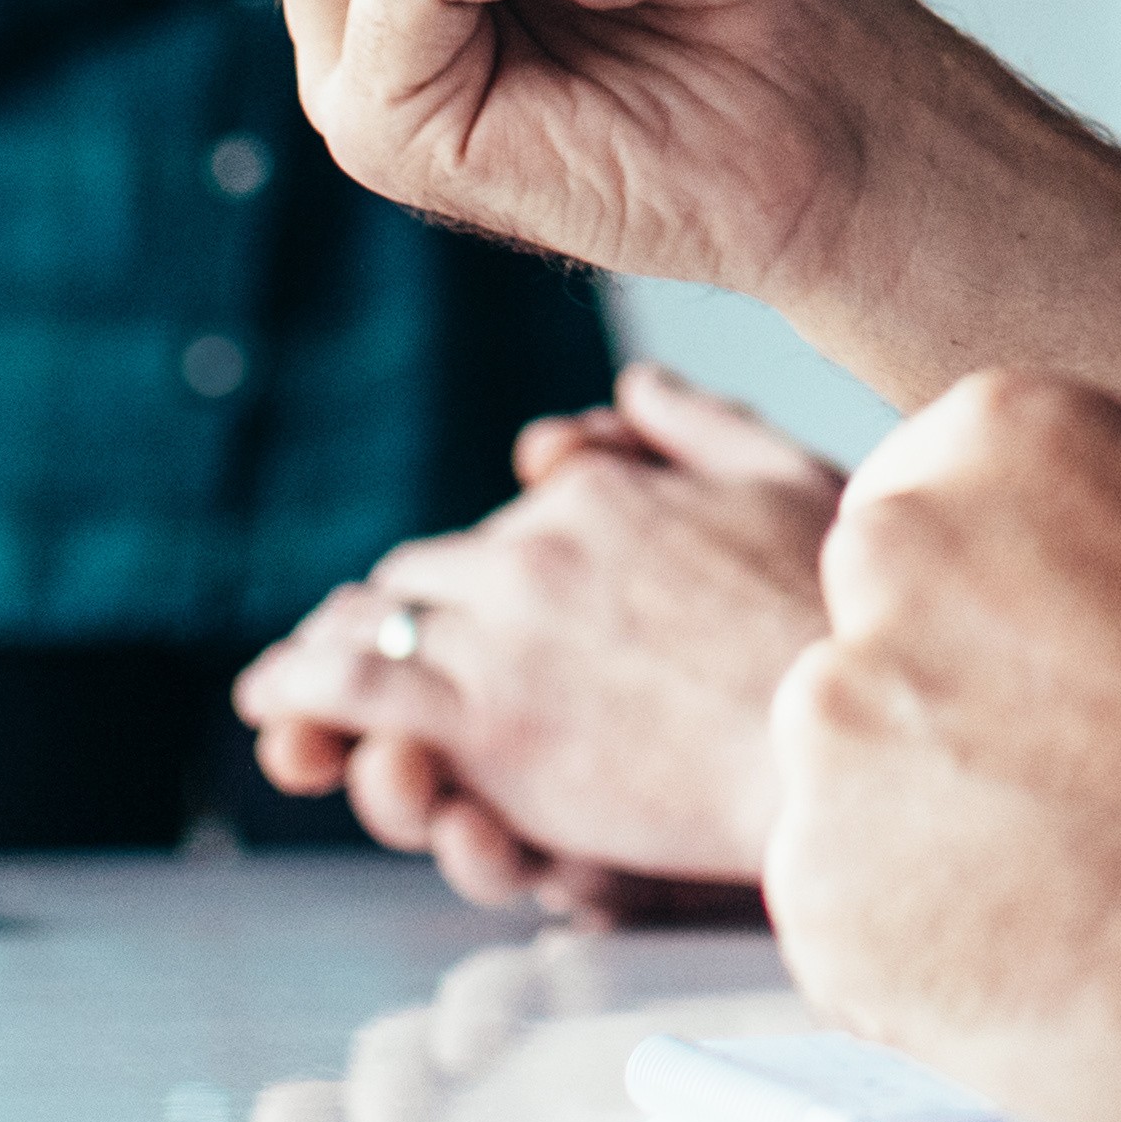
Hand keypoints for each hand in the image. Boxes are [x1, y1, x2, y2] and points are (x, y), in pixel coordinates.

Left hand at [233, 365, 844, 908]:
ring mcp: (505, 634)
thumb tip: (634, 384)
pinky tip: (268, 711)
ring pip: (371, 627)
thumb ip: (703, 428)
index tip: (462, 602)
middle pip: (424, 574)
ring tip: (282, 687)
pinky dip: (295, 695)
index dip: (473, 571)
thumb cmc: (844, 626)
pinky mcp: (487, 721)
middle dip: (391, 615)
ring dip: (319, 654)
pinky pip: (351, 693)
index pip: (502, 523)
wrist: (852, 737)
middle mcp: (538, 549)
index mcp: (603, 495)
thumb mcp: (790, 484)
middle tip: (354, 651)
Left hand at [759, 373, 1120, 1121]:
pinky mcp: (819, 886)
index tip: (1061, 691)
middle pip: (869, 645)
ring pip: (849, 783)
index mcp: (992, 436)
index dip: (996, 631)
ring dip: (924, 837)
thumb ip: (1081, 526)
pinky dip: (917, 951)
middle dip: (942, 723)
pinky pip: (844, 914)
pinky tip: (1043, 952)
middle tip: (1074, 797)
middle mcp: (890, 553)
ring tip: (1080, 884)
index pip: (919, 522)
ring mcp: (841, 721)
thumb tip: (1018, 572)